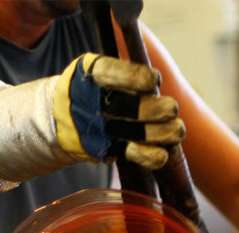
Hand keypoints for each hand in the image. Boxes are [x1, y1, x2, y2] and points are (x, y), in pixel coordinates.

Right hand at [53, 53, 184, 169]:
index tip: (154, 80)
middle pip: (128, 106)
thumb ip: (125, 72)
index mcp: (90, 73)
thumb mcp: (97, 70)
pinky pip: (131, 153)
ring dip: (162, 133)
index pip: (112, 72)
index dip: (136, 77)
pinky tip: (162, 154)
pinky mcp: (105, 147)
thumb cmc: (92, 88)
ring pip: (135, 131)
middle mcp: (92, 101)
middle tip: (172, 109)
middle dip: (156, 109)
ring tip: (178, 130)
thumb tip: (158, 81)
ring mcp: (99, 127)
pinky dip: (150, 155)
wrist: (60, 118)